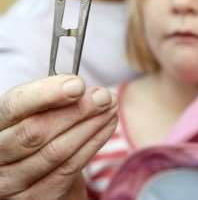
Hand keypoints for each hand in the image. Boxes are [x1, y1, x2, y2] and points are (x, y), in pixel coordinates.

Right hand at [0, 75, 116, 199]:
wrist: (34, 167)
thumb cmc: (35, 126)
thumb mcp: (34, 108)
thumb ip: (50, 98)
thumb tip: (80, 88)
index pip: (15, 106)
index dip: (46, 94)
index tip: (77, 85)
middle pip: (36, 132)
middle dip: (76, 110)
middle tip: (103, 96)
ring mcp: (12, 182)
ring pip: (56, 151)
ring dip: (90, 126)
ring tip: (110, 107)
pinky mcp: (34, 198)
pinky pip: (68, 170)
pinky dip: (92, 144)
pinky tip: (106, 126)